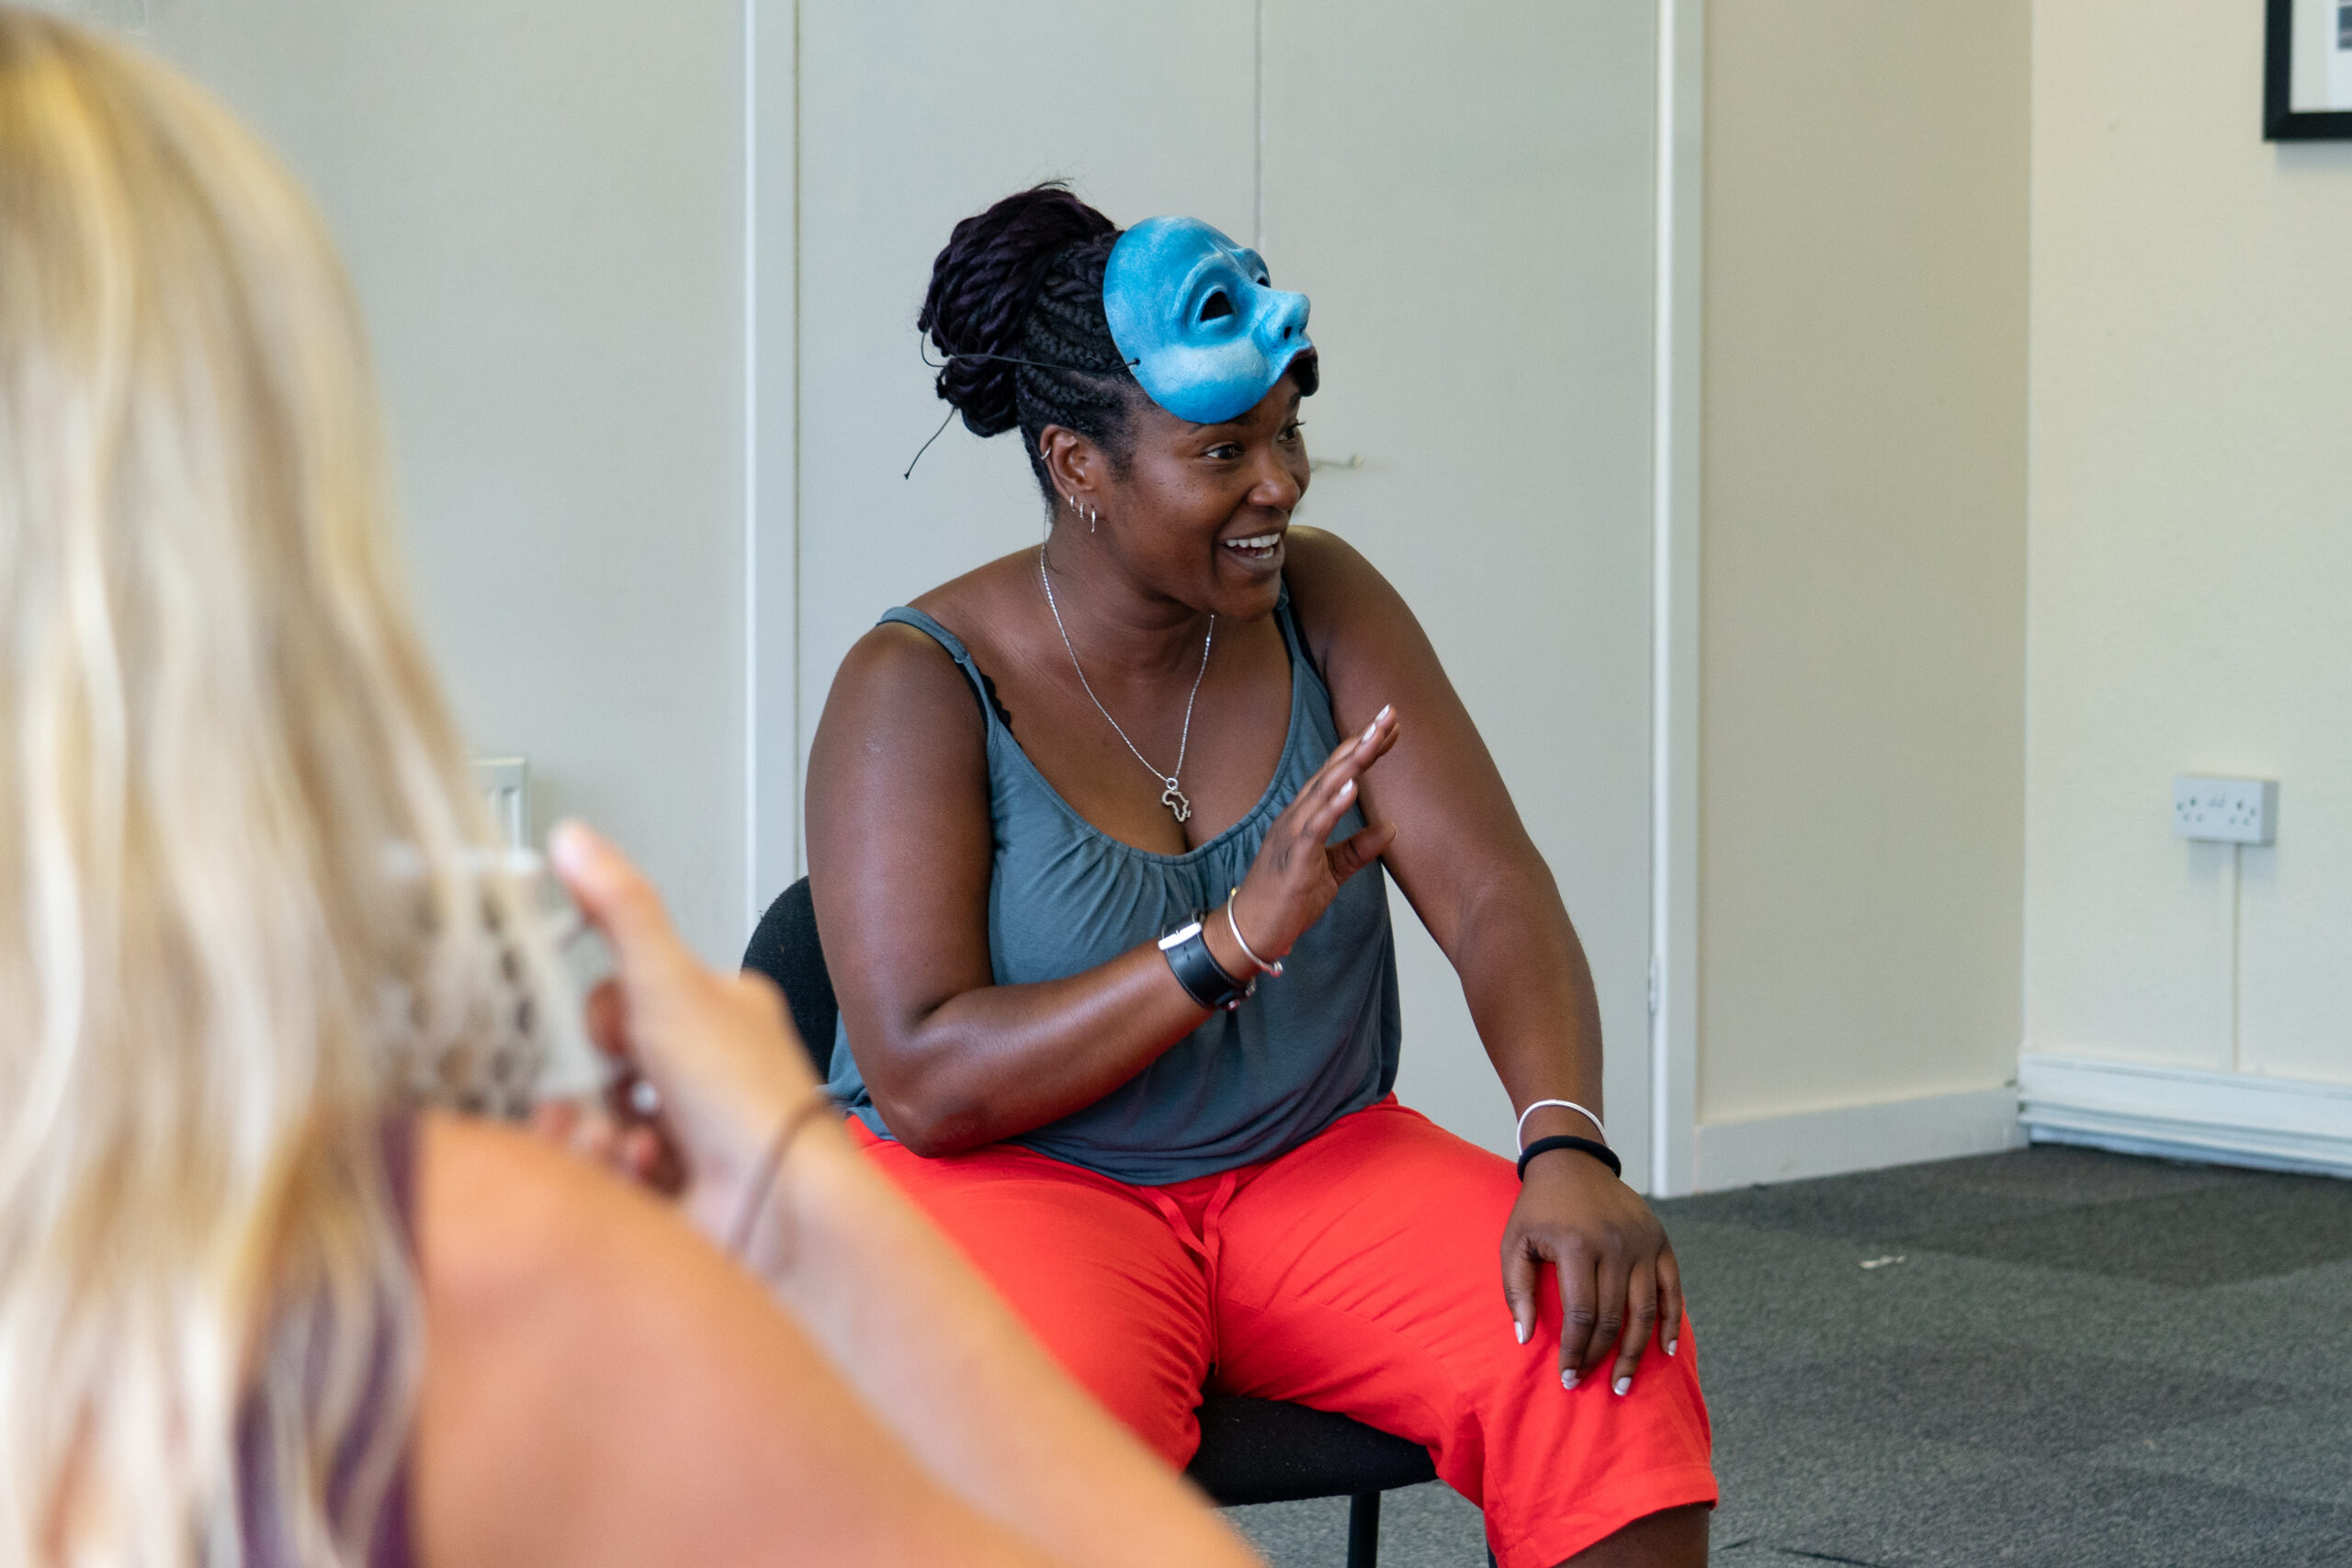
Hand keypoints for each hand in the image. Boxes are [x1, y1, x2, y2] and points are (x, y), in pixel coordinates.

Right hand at [544, 819, 824, 1250]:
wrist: (774, 1204)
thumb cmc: (742, 1094)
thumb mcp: (669, 982)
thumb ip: (620, 910)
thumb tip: (574, 837)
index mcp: (719, 1010)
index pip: (629, 992)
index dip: (605, 1013)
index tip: (610, 1030)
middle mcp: (706, 1069)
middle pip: (602, 1061)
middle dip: (591, 1081)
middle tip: (609, 1090)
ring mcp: (687, 1132)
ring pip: (594, 1117)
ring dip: (597, 1130)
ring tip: (626, 1142)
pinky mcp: (668, 1190)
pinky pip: (605, 1169)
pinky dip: (613, 1170)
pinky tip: (640, 1174)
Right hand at [1228, 704, 1399, 960]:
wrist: (1251, 930)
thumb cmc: (1287, 900)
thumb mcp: (1332, 872)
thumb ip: (1358, 848)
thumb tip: (1391, 827)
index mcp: (1306, 816)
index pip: (1339, 773)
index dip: (1364, 749)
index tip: (1391, 727)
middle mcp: (1297, 815)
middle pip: (1333, 770)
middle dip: (1362, 742)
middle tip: (1389, 714)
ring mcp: (1292, 833)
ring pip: (1324, 790)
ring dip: (1350, 763)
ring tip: (1374, 738)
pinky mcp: (1293, 856)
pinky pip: (1315, 825)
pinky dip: (1333, 804)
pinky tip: (1351, 785)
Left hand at [1499, 1150, 1683, 1395]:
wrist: (1572, 1161)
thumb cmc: (1538, 1208)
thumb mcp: (1514, 1242)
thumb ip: (1516, 1289)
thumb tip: (1525, 1338)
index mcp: (1578, 1246)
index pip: (1581, 1315)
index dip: (1576, 1351)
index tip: (1567, 1376)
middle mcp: (1615, 1245)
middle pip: (1613, 1318)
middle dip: (1602, 1358)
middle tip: (1592, 1384)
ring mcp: (1643, 1242)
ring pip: (1645, 1310)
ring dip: (1636, 1352)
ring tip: (1624, 1383)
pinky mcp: (1660, 1239)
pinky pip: (1671, 1289)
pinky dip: (1669, 1321)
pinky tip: (1663, 1350)